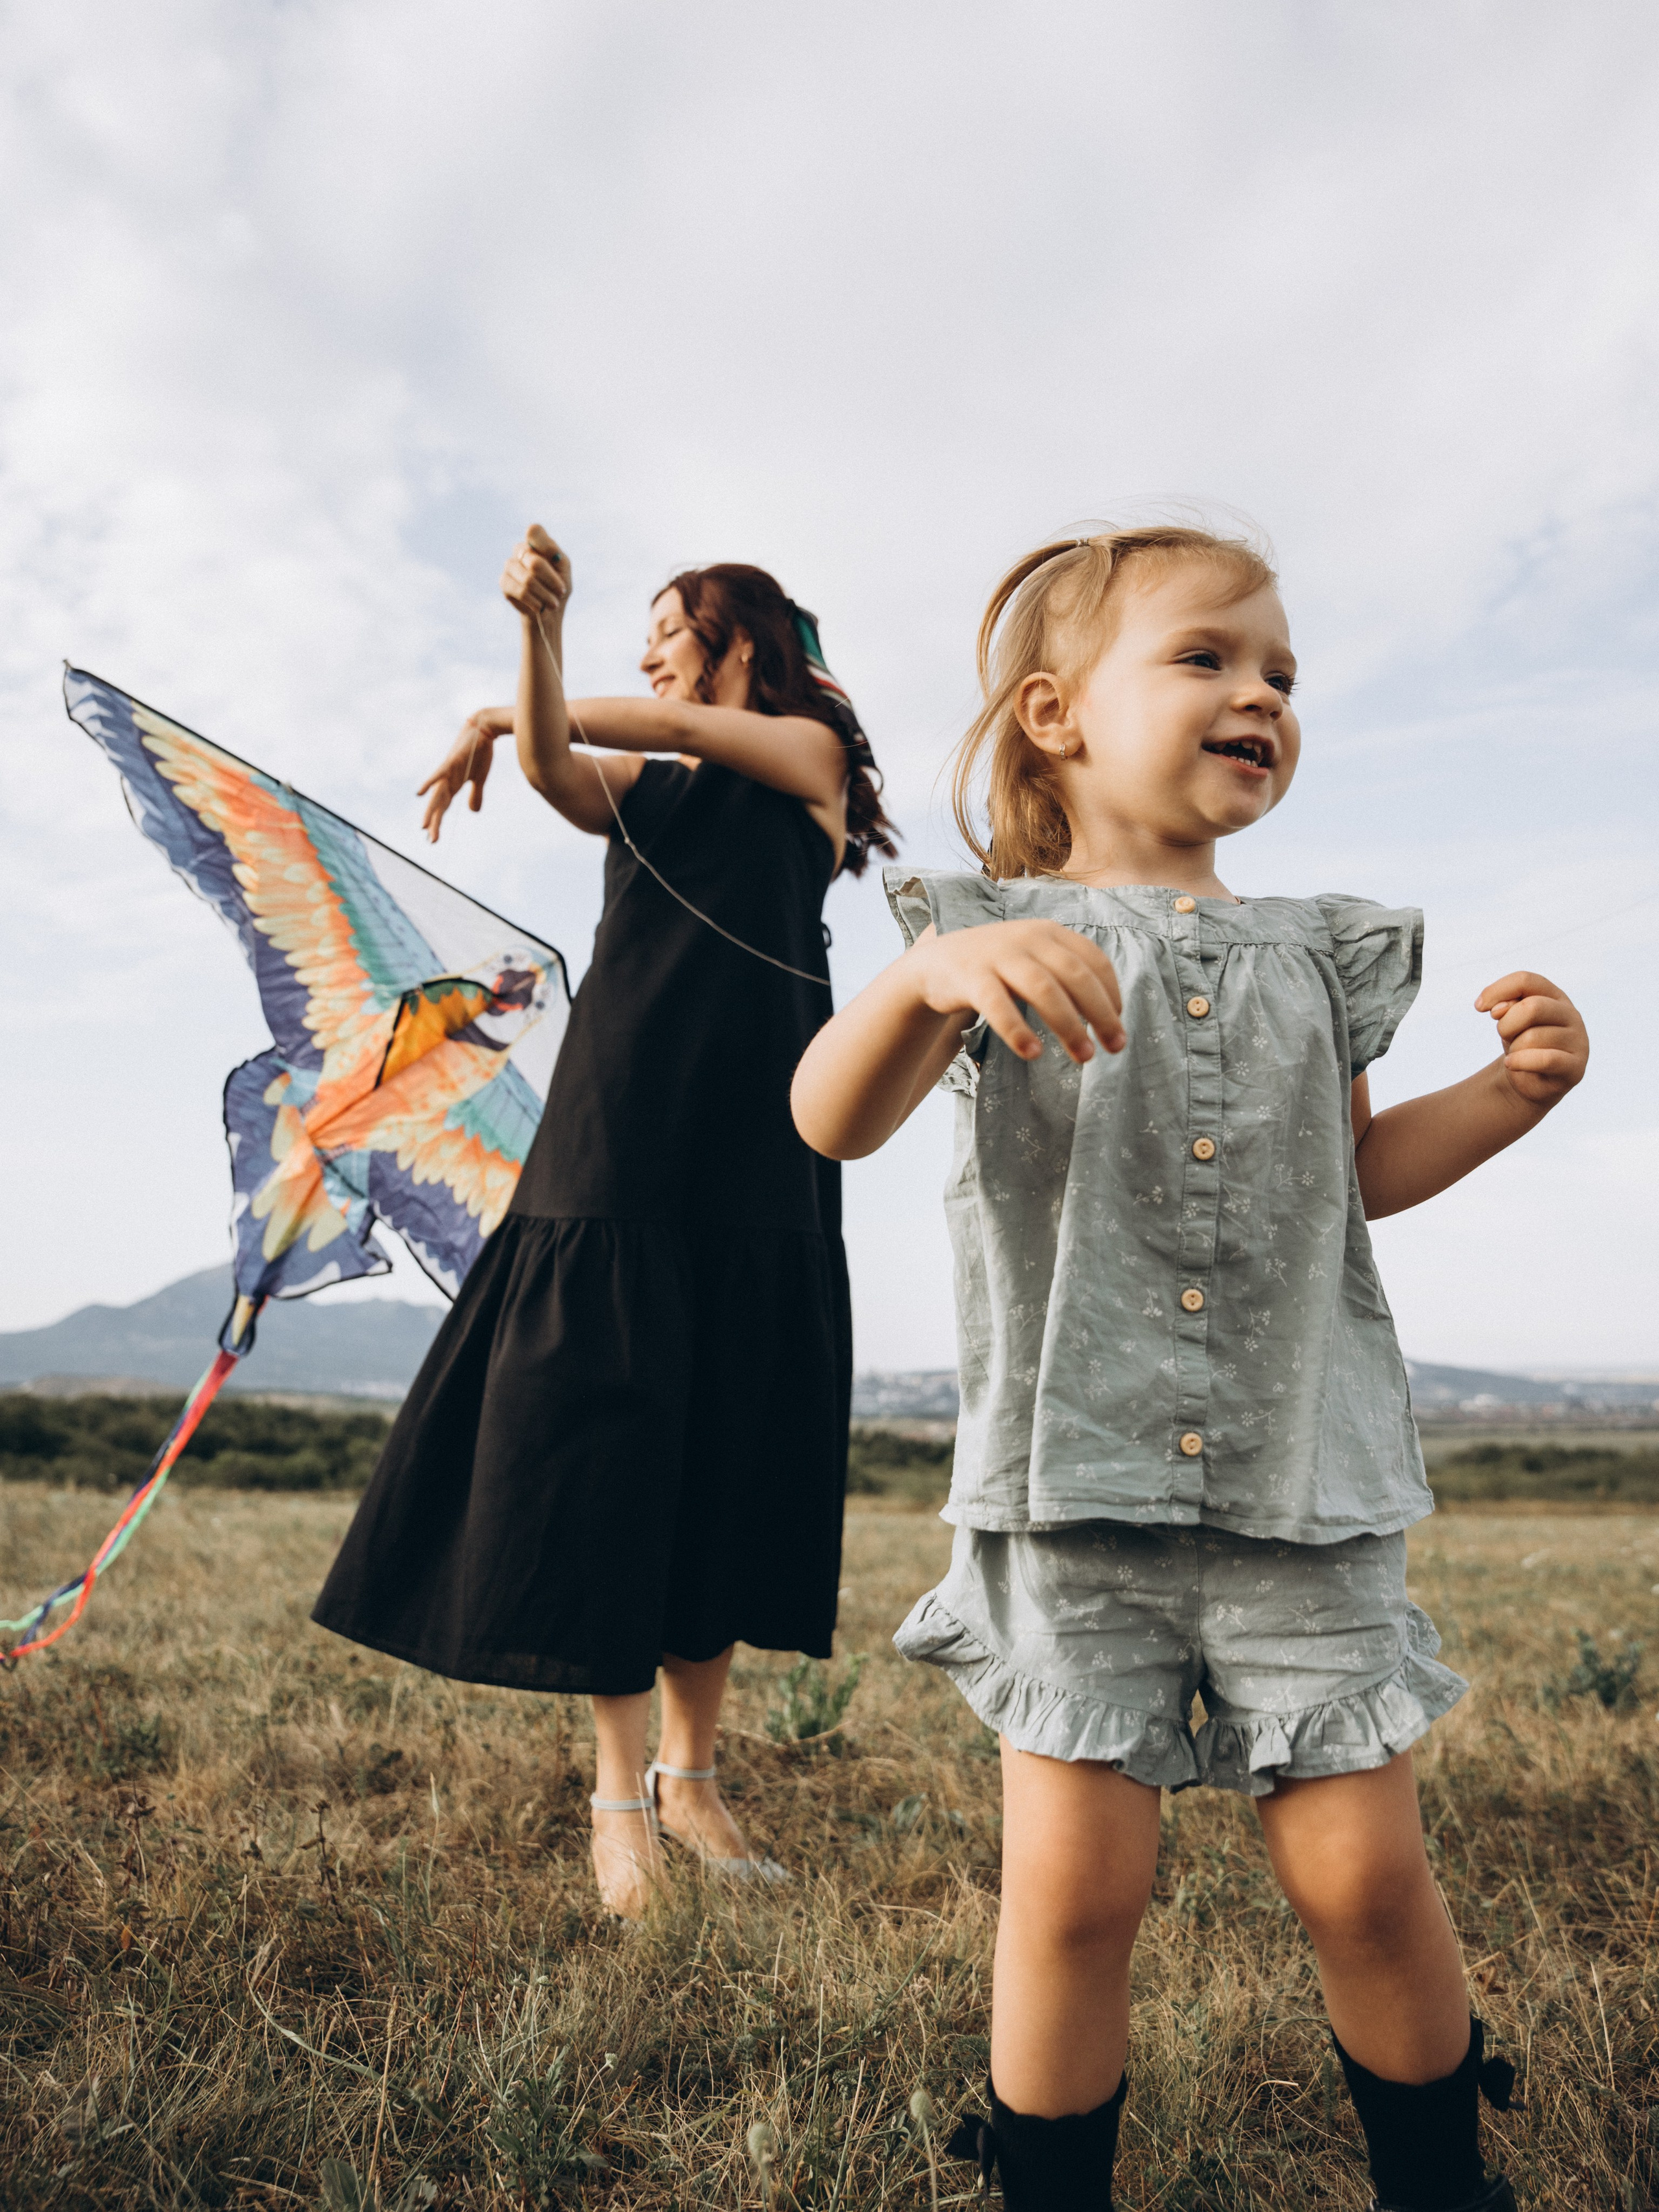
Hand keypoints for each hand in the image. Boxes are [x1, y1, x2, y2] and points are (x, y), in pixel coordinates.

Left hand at [417, 707, 510, 842]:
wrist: (485, 728)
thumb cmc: (480, 752)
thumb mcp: (480, 779)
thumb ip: (475, 794)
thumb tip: (473, 812)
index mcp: (453, 785)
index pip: (443, 807)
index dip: (437, 822)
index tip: (432, 839)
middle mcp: (447, 779)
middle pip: (438, 804)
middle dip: (434, 822)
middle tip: (431, 840)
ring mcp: (448, 770)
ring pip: (438, 794)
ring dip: (431, 809)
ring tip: (424, 826)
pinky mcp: (452, 761)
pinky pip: (439, 773)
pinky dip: (429, 782)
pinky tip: (419, 793)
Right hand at [501, 523, 571, 627]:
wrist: (549, 610)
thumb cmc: (558, 585)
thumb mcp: (563, 568)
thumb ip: (552, 551)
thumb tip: (531, 541)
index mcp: (535, 542)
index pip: (534, 531)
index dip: (544, 546)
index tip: (556, 561)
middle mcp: (520, 550)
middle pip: (536, 563)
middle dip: (552, 582)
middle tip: (560, 592)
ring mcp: (510, 565)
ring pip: (528, 580)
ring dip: (544, 595)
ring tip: (553, 603)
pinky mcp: (503, 581)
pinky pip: (519, 591)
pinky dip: (534, 601)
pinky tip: (539, 606)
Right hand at [914, 919, 1124, 1063]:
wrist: (935, 964)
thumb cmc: (998, 969)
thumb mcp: (1035, 960)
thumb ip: (1067, 975)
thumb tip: (1111, 1015)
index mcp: (1049, 932)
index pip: (1094, 960)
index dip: (1112, 993)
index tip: (1119, 1023)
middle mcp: (1028, 938)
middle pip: (1075, 975)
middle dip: (1101, 1014)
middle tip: (1115, 1047)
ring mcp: (998, 955)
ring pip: (1043, 989)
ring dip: (1069, 1025)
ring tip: (1084, 1057)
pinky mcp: (970, 976)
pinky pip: (998, 1005)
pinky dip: (1018, 1030)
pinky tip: (1033, 1053)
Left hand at [1476, 970, 1588, 1106]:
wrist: (1532, 1081)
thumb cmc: (1521, 1044)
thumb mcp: (1510, 1022)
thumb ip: (1506, 1008)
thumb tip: (1499, 1010)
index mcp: (1555, 996)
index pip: (1526, 980)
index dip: (1498, 990)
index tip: (1479, 1007)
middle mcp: (1571, 1014)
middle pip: (1532, 1007)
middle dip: (1507, 1024)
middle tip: (1504, 1036)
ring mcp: (1577, 1040)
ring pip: (1533, 1037)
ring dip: (1513, 1048)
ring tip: (1517, 1054)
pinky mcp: (1576, 1067)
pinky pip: (1545, 1060)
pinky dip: (1520, 1061)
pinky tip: (1511, 1064)